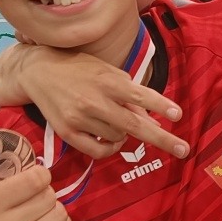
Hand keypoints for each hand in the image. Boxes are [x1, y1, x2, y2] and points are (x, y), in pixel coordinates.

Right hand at [13, 47, 188, 159]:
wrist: (37, 72)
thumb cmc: (79, 69)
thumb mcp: (107, 72)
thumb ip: (129, 93)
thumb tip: (153, 119)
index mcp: (108, 81)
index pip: (140, 95)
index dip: (161, 105)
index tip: (178, 115)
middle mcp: (95, 100)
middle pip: (135, 125)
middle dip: (162, 139)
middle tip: (184, 150)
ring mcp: (80, 118)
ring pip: (118, 138)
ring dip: (126, 134)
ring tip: (116, 120)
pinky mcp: (67, 132)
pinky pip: (99, 151)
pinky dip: (111, 149)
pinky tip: (112, 140)